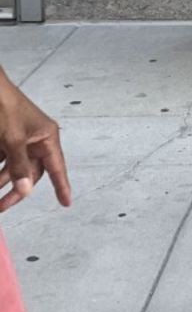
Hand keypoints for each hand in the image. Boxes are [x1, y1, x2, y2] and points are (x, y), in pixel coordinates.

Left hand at [0, 73, 71, 213]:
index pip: (56, 167)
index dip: (61, 186)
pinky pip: (5, 159)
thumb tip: (25, 190)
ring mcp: (21, 138)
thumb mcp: (12, 140)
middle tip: (2, 206)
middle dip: (16, 190)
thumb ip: (18, 166)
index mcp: (47, 136)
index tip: (66, 203)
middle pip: (31, 171)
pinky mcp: (7, 137)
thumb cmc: (5, 106)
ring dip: (2, 181)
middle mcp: (37, 138)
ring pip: (15, 167)